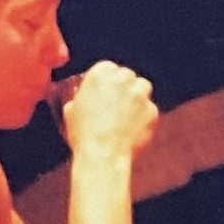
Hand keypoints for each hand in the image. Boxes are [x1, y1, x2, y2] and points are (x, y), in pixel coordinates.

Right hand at [57, 56, 158, 171]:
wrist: (103, 155)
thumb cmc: (84, 135)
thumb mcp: (70, 112)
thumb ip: (78, 99)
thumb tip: (80, 101)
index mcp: (100, 74)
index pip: (108, 68)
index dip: (107, 81)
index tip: (105, 91)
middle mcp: (122, 79)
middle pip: (127, 76)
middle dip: (123, 87)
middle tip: (117, 104)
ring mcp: (140, 95)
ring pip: (143, 87)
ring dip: (137, 96)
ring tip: (128, 113)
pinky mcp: (152, 111)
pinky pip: (150, 110)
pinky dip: (144, 117)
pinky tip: (133, 129)